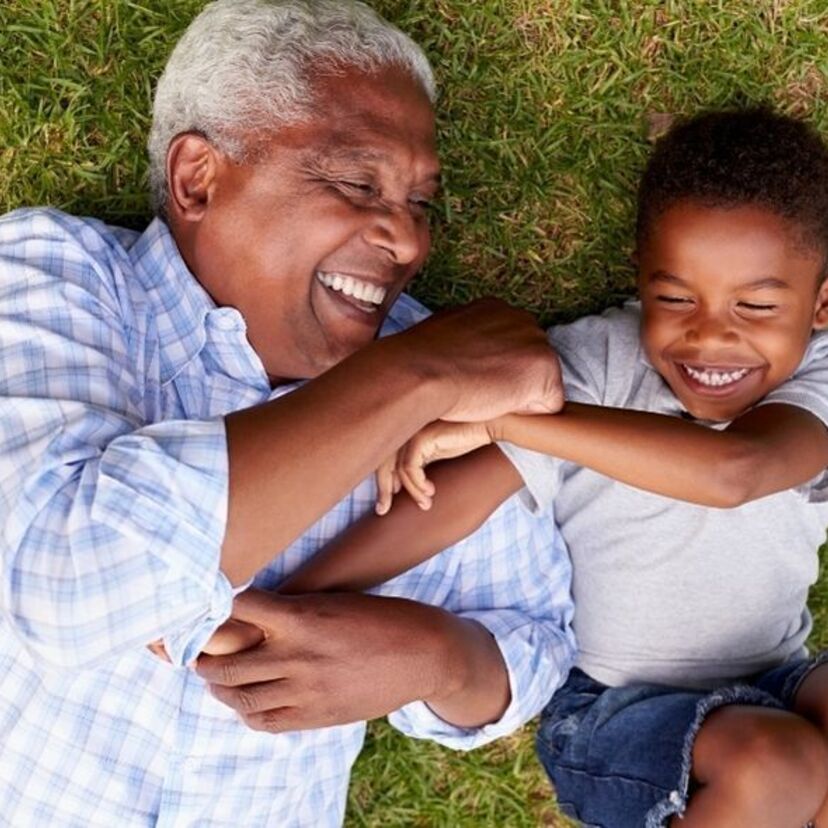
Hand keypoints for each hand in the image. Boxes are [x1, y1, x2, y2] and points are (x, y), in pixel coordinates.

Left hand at [195, 588, 460, 732]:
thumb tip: (252, 616)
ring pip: (241, 696)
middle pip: (227, 664)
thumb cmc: (381, 618)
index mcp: (301, 618)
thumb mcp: (334, 602)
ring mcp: (304, 691)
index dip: (217, 608)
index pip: (237, 608)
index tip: (207, 607)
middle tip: (197, 654)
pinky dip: (247, 713)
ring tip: (215, 680)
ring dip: (219, 688)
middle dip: (204, 659)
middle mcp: (296, 656)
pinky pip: (265, 722)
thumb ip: (293, 612)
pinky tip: (246, 704)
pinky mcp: (315, 717)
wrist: (424, 655)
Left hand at [375, 420, 493, 513]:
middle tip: (383, 510)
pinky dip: (418, 484)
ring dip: (412, 491)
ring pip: (399, 470)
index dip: (381, 483)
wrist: (488, 424)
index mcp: (405, 432)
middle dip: (382, 490)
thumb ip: (420, 464)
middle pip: (382, 464)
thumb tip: (401, 487)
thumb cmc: (466, 438)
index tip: (384, 506)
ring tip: (426, 504)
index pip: (382, 460)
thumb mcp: (437, 454)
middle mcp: (405, 430)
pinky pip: (410, 468)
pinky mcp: (422, 438)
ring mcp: (412, 432)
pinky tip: (431, 492)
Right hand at [397, 299, 562, 421]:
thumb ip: (464, 341)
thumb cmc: (419, 362)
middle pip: (530, 366)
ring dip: (517, 397)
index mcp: (495, 309)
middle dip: (511, 382)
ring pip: (540, 385)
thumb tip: (460, 356)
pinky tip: (497, 404)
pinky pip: (549, 405)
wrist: (418, 372)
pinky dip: (528, 414)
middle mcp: (520, 318)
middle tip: (475, 388)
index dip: (493, 372)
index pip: (510, 349)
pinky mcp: (545, 368)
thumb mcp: (442, 337)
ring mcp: (536, 341)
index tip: (470, 377)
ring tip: (482, 395)